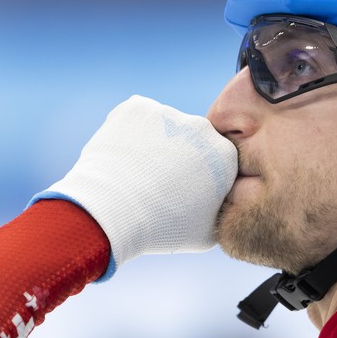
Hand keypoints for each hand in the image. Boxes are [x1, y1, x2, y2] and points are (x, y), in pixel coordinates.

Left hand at [30, 95, 237, 278]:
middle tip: (156, 181)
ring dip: (153, 143)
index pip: (214, 160)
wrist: (112, 214)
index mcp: (225, 154)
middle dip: (178, 155)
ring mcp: (168, 113)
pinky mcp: (138, 107)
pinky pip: (137, 119)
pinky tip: (122, 158)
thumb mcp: (209, 230)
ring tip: (135, 173)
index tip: (180, 193)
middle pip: (191, 139)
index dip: (197, 177)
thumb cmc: (161, 228)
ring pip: (163, 128)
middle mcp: (202, 127)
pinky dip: (130, 133)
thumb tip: (221, 201)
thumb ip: (222, 207)